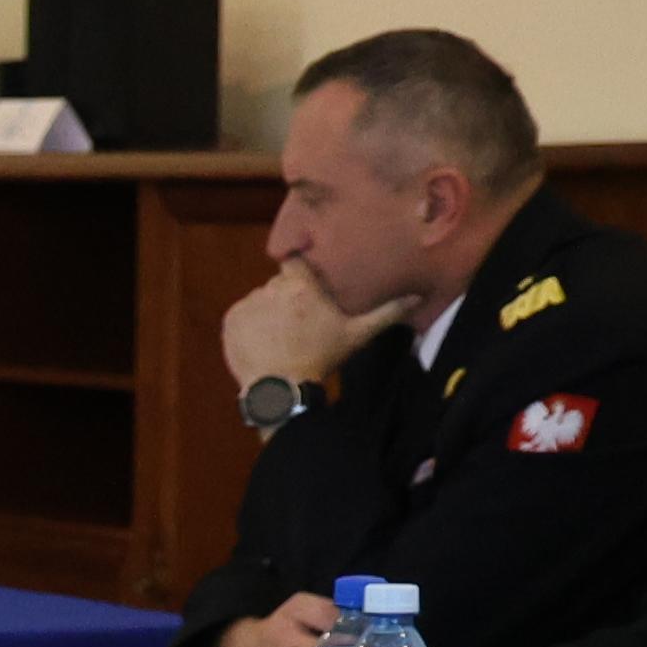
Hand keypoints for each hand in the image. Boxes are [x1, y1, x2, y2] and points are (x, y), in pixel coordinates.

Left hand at [224, 260, 418, 393]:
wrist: (281, 387)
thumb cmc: (322, 357)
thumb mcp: (357, 334)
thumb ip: (387, 313)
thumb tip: (417, 298)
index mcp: (301, 284)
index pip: (293, 260)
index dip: (297, 268)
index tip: (303, 279)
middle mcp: (271, 288)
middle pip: (278, 284)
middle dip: (287, 297)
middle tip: (299, 320)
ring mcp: (247, 304)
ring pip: (259, 300)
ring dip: (268, 312)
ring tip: (281, 336)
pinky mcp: (230, 321)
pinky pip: (241, 317)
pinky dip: (249, 326)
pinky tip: (264, 343)